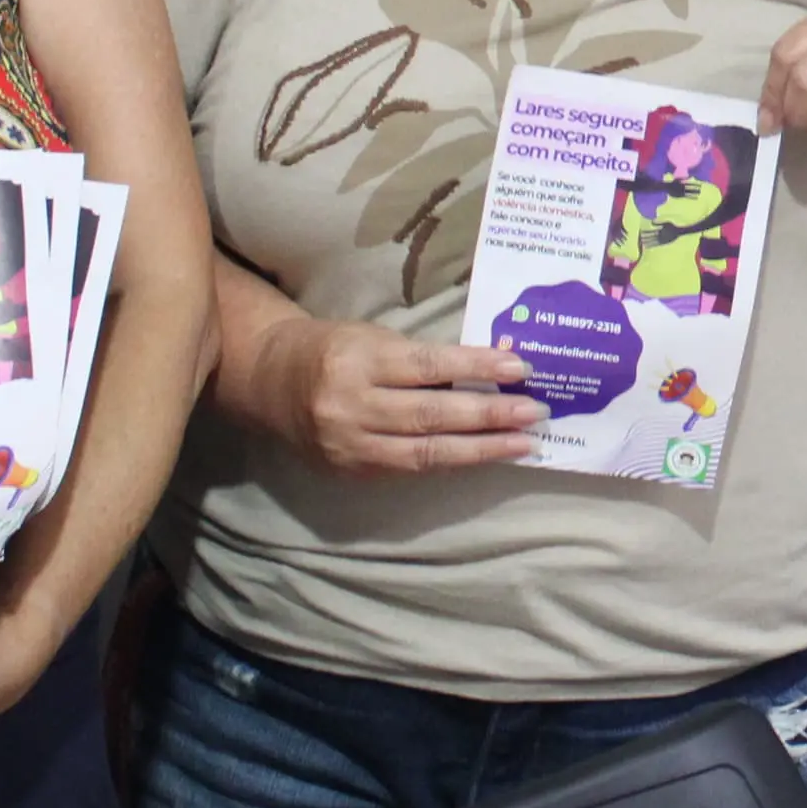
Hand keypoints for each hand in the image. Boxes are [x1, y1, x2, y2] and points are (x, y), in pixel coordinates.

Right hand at [257, 314, 546, 475]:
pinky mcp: (350, 470)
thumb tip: (493, 371)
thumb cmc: (335, 349)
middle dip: (489, 416)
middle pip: (431, 415)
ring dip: (481, 450)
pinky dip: (451, 462)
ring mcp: (348, 444)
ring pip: (425, 452)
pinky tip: (484, 456)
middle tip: (534, 412)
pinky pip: (410, 469)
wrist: (272, 382)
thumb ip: (424, 359)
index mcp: (358, 359)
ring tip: (523, 444)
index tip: (520, 370)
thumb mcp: (375, 337)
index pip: (428, 366)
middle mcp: (351, 404)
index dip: (476, 369)